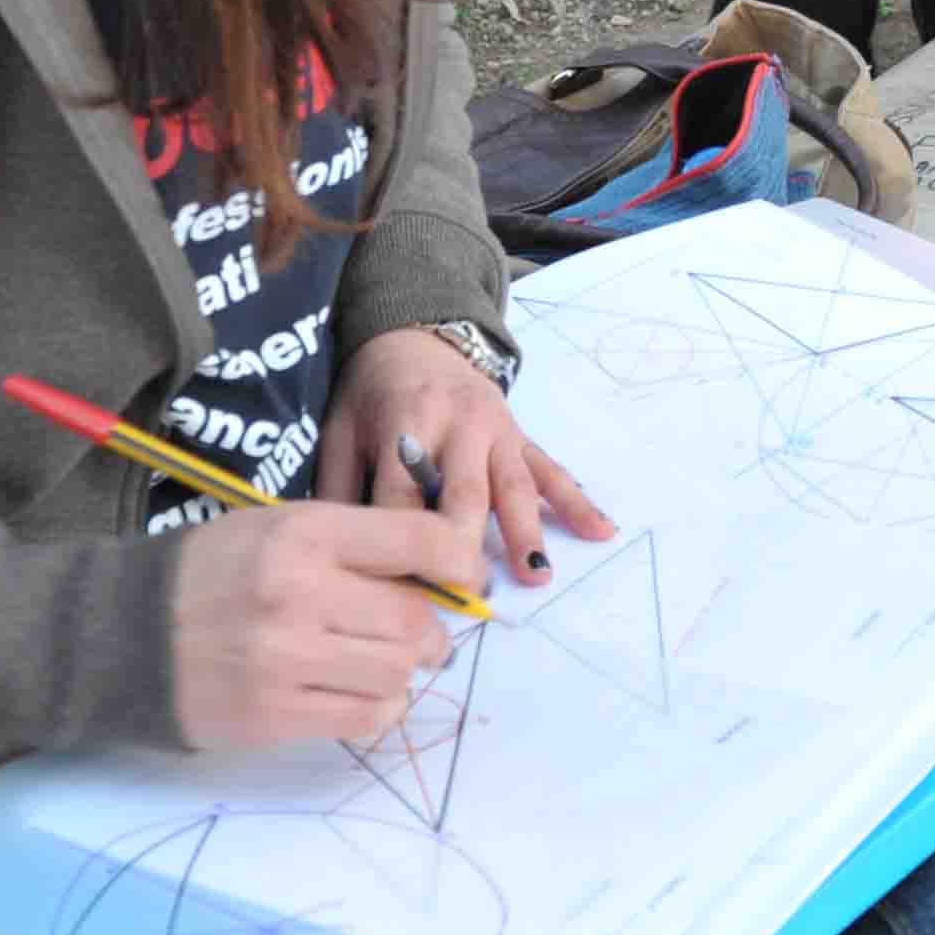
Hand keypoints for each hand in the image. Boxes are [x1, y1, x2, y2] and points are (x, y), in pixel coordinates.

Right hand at [166, 500, 487, 749]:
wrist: (117, 633)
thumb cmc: (210, 572)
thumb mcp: (279, 529)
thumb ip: (355, 547)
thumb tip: (442, 579)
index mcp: (304, 533)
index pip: (419, 540)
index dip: (459, 562)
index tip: (464, 578)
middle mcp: (298, 594)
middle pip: (417, 619)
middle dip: (435, 630)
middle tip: (426, 633)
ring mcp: (283, 659)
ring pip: (396, 672)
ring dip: (407, 671)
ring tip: (387, 662)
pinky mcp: (271, 715)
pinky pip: (364, 718)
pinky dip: (381, 707)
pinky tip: (364, 693)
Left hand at [323, 324, 612, 587]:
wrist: (413, 337)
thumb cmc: (369, 395)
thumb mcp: (338, 432)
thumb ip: (337, 492)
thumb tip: (334, 560)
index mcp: (406, 421)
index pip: (403, 493)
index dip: (400, 543)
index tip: (400, 595)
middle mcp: (458, 423)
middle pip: (465, 492)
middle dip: (467, 546)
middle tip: (468, 597)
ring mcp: (496, 428)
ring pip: (513, 485)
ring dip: (525, 532)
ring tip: (535, 576)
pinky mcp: (520, 435)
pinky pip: (550, 470)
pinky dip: (575, 502)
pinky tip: (600, 530)